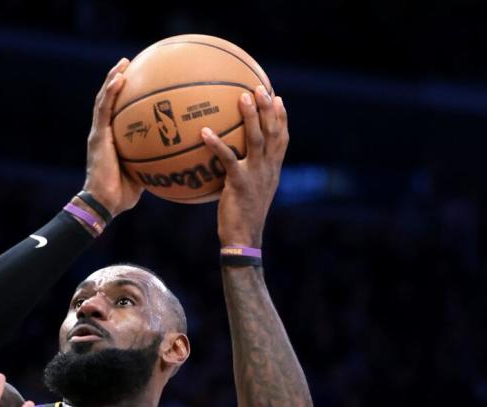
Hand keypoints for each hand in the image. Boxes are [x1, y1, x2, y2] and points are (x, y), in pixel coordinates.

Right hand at [82, 58, 143, 218]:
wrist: (104, 203)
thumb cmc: (122, 195)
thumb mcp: (143, 174)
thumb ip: (153, 161)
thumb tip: (175, 157)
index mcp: (112, 140)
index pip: (117, 113)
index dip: (124, 96)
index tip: (137, 80)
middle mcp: (103, 133)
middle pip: (108, 101)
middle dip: (117, 79)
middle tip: (128, 63)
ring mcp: (98, 134)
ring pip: (103, 100)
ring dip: (112, 79)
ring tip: (123, 63)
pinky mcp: (97, 137)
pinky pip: (104, 110)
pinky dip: (111, 93)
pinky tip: (119, 79)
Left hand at [200, 84, 288, 247]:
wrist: (244, 240)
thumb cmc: (242, 219)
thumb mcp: (249, 194)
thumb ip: (245, 175)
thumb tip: (229, 164)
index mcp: (272, 170)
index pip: (282, 138)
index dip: (281, 117)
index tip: (277, 97)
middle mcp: (268, 169)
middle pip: (273, 131)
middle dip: (268, 107)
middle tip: (260, 87)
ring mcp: (255, 174)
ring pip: (256, 139)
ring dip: (250, 116)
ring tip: (241, 96)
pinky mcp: (239, 183)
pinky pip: (227, 158)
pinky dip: (216, 144)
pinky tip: (204, 132)